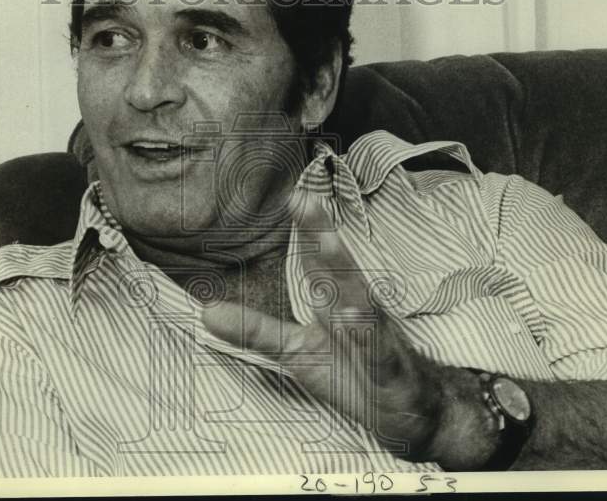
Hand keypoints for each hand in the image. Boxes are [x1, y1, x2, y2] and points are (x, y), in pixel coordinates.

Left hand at [201, 195, 495, 467]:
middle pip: (336, 266)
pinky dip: (366, 331)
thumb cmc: (350, 373)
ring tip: (327, 242)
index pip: (315, 259)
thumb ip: (255, 330)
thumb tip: (205, 313)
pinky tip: (353, 317)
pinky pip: (376, 346)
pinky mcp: (386, 364)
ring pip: (359, 296)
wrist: (402, 411)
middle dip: (321, 233)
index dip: (304, 228)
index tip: (291, 196)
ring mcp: (372, 334)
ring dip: (345, 270)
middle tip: (305, 201)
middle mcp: (353, 307)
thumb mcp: (295, 352)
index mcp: (333, 300)